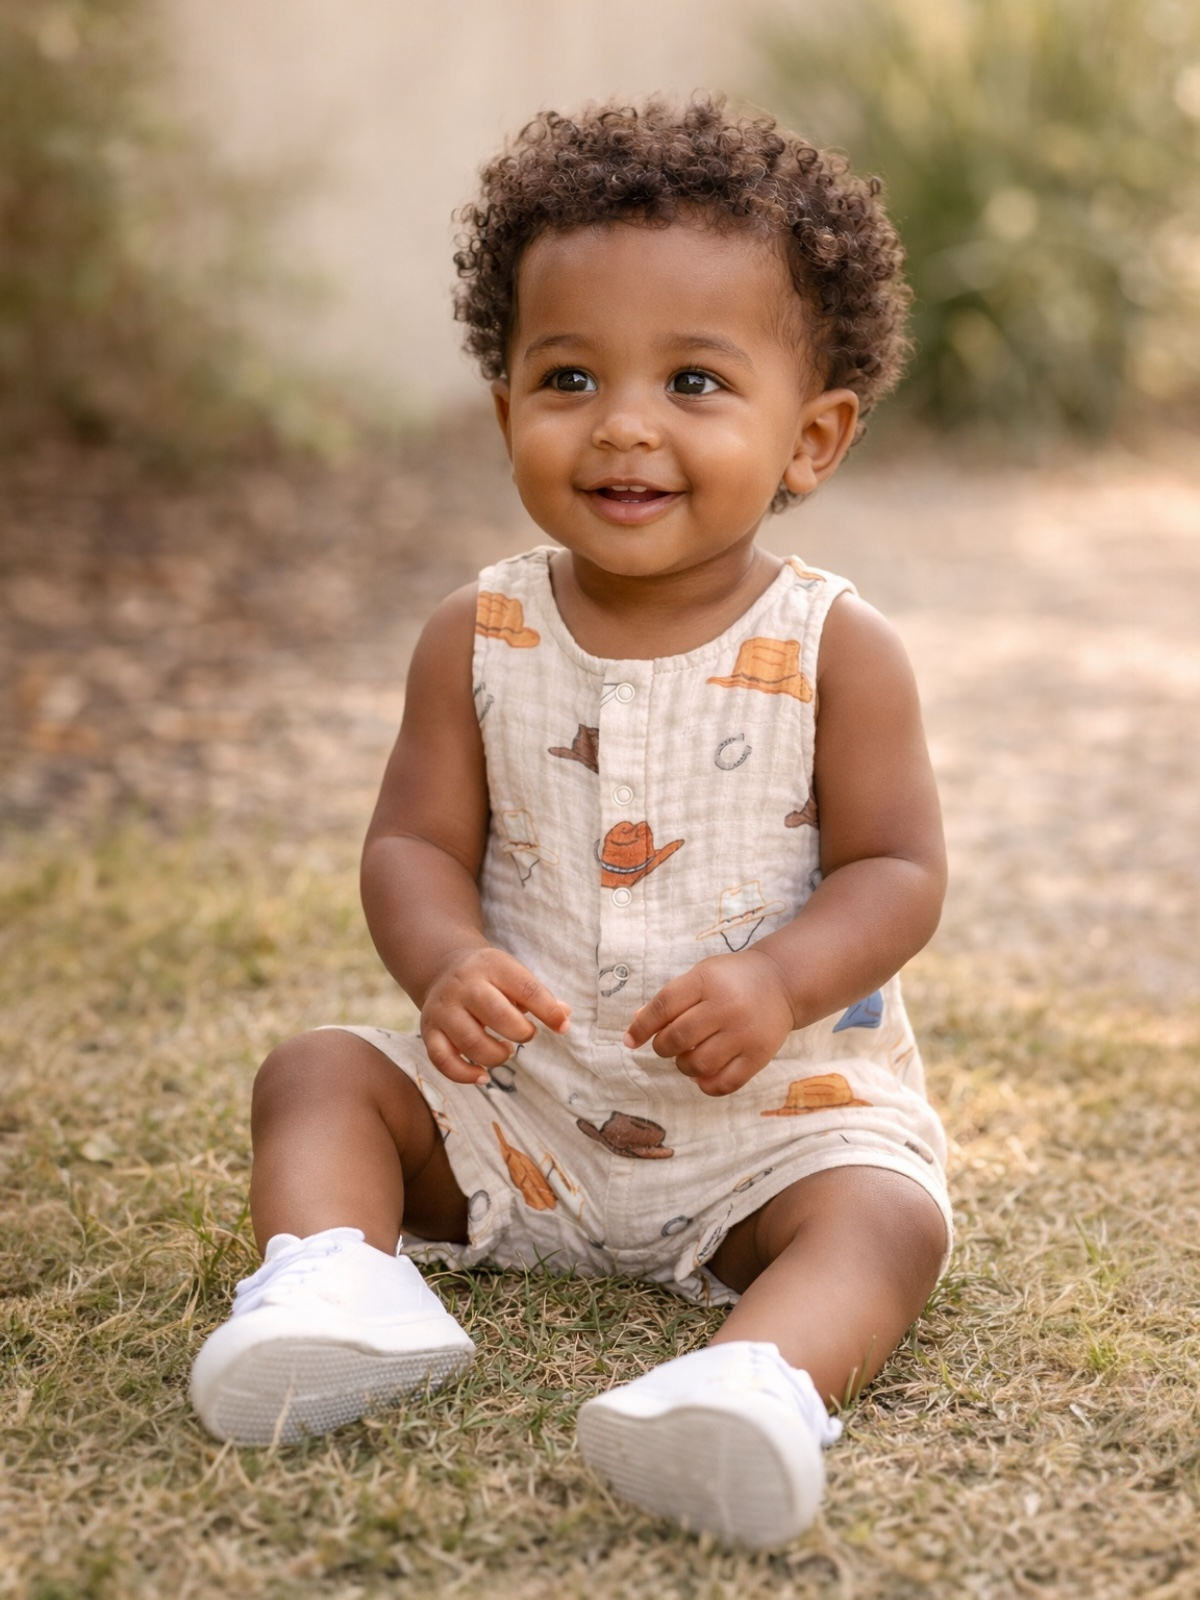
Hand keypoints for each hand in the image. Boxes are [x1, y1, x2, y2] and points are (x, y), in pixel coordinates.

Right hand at [420, 946, 569, 1084]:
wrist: (443, 968)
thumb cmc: (490, 978)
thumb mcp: (514, 975)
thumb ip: (539, 996)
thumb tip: (565, 1017)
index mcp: (492, 966)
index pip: (525, 988)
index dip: (548, 1010)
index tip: (563, 1027)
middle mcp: (464, 986)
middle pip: (496, 1014)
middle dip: (520, 1032)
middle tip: (527, 1035)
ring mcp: (444, 1009)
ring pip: (470, 1041)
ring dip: (496, 1056)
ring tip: (506, 1052)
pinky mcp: (429, 1031)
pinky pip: (442, 1060)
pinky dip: (464, 1075)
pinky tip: (482, 1076)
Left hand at [623, 949, 794, 1096]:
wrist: (781, 982)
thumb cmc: (731, 979)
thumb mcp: (701, 976)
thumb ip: (671, 999)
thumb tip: (637, 1023)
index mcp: (706, 981)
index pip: (664, 1006)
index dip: (642, 1027)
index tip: (631, 1041)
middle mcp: (726, 1007)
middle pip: (678, 1038)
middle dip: (663, 1047)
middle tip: (667, 1045)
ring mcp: (744, 1033)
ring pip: (698, 1064)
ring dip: (683, 1066)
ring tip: (688, 1057)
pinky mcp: (759, 1056)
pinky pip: (725, 1083)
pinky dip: (706, 1085)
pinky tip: (702, 1076)